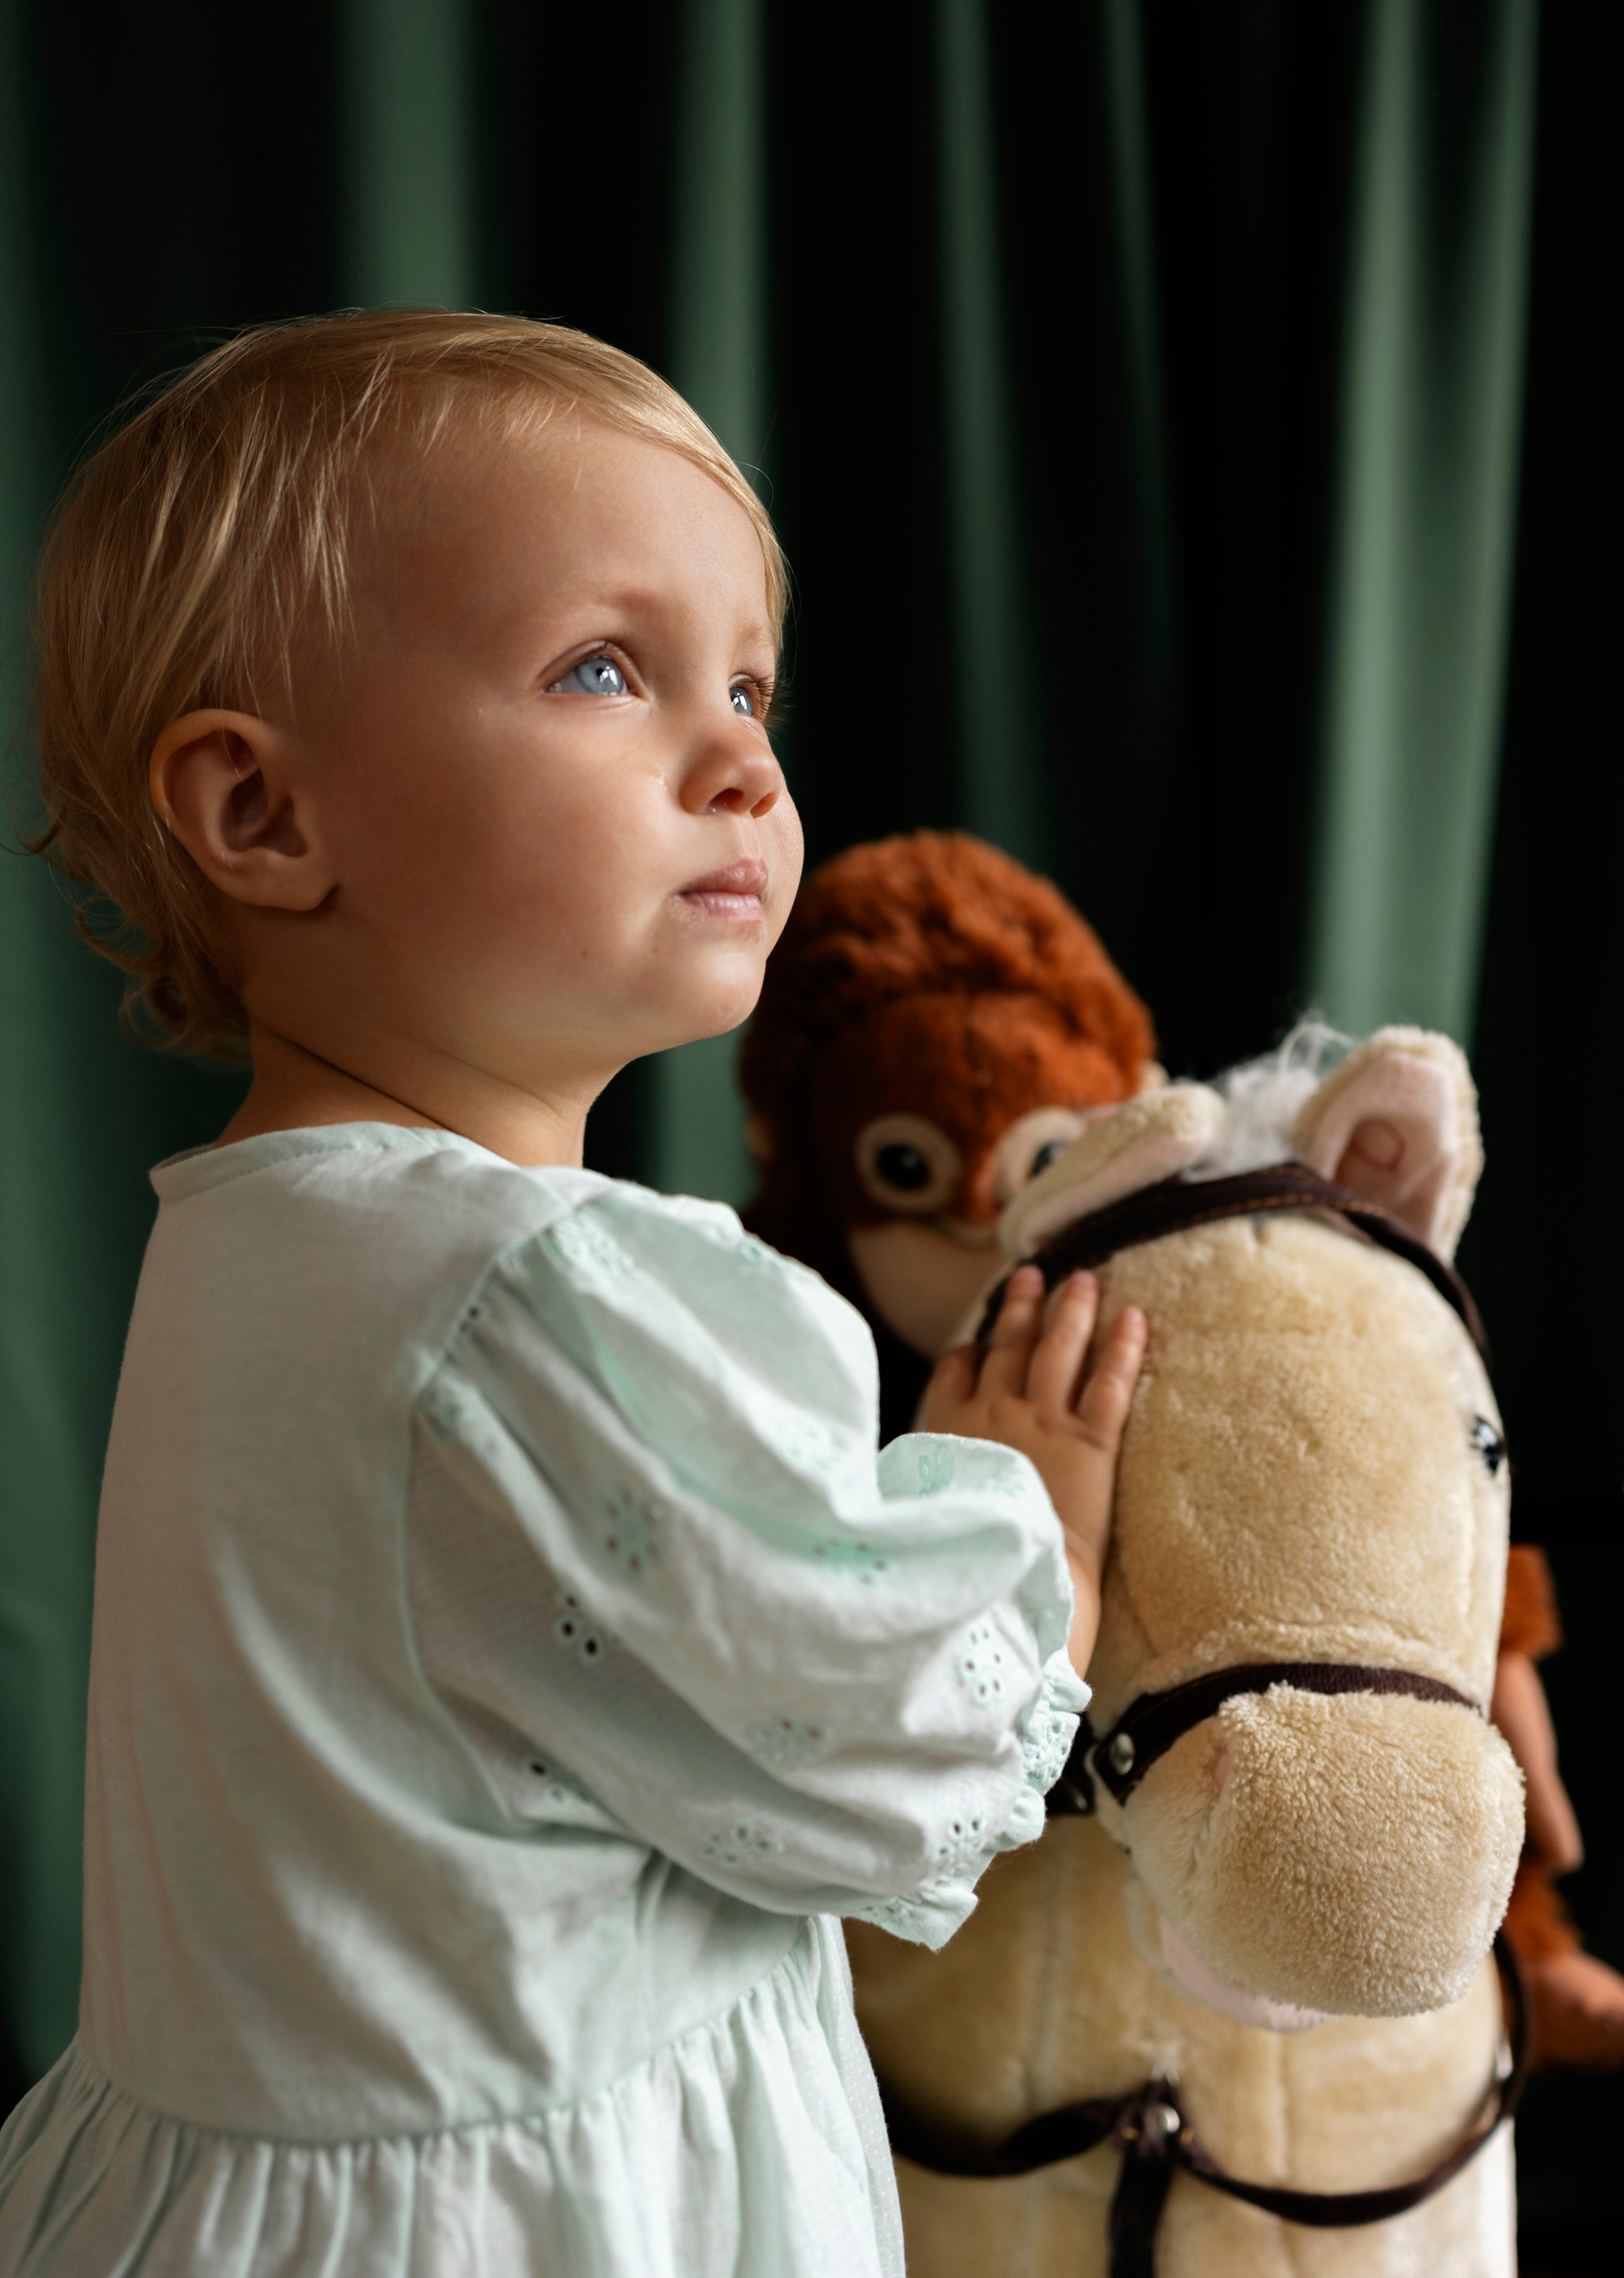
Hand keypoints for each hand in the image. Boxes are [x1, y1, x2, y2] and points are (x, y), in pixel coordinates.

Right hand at [919, 1266, 1146, 1673]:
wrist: (1006, 1585)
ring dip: (1071, 1311)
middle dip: (1021, 1308)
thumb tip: (895, 1487)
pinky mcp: (1089, 1443)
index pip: (953, 1375)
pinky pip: (1110, 1382)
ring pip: (1058, 1351)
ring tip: (1085, 1279)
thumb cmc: (963, 1559)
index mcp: (948, 1434)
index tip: (974, 1343)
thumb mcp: (913, 1510)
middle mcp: (993, 1416)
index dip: (966, 1352)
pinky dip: (1124, 1347)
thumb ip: (914, 1485)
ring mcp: (1042, 1424)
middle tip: (1034, 1274)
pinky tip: (1135, 1316)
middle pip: (1008, 1347)